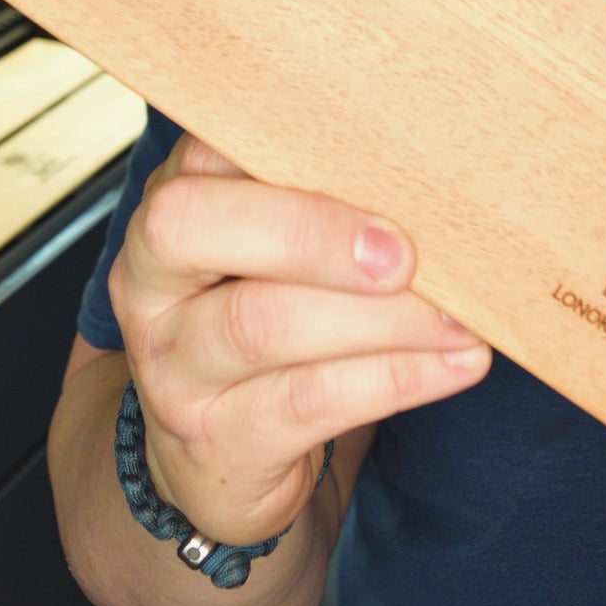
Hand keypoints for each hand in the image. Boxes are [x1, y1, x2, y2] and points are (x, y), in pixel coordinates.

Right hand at [108, 133, 490, 546]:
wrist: (220, 455)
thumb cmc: (264, 319)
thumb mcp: (263, 252)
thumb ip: (310, 200)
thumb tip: (420, 165)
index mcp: (165, 212)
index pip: (197, 153)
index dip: (276, 150)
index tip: (371, 156)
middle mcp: (148, 283)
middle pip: (195, 228)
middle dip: (308, 231)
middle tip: (404, 252)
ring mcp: (172, 368)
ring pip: (261, 323)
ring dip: (378, 317)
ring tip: (456, 316)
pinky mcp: (218, 440)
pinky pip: (308, 401)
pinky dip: (394, 376)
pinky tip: (454, 362)